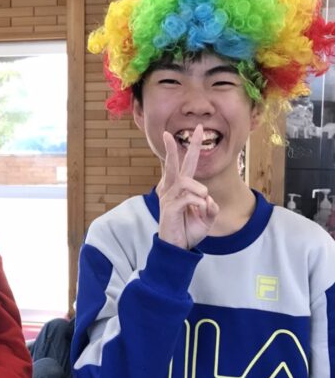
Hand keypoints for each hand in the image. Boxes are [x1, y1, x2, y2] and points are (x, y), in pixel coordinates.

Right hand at [157, 124, 218, 248]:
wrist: (177, 248)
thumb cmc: (188, 230)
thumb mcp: (206, 217)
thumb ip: (210, 206)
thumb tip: (208, 199)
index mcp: (180, 188)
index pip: (186, 164)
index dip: (193, 147)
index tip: (199, 129)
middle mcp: (171, 190)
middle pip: (172, 165)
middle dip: (171, 148)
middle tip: (167, 133)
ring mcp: (168, 198)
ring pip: (184, 181)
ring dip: (199, 189)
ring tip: (204, 198)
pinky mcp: (169, 208)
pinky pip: (187, 198)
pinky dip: (198, 203)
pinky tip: (200, 210)